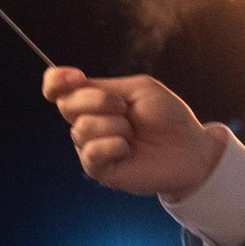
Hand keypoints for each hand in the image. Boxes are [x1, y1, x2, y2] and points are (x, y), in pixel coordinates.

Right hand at [43, 66, 227, 199]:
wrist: (189, 147)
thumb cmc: (168, 117)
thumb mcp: (138, 88)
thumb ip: (103, 85)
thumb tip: (71, 85)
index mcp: (95, 101)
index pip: (58, 89)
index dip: (55, 81)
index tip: (72, 76)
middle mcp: (89, 122)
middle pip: (66, 105)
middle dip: (98, 100)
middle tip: (125, 108)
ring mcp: (92, 146)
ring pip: (82, 128)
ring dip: (115, 126)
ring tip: (133, 133)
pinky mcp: (99, 169)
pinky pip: (91, 152)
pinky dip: (113, 145)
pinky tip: (128, 148)